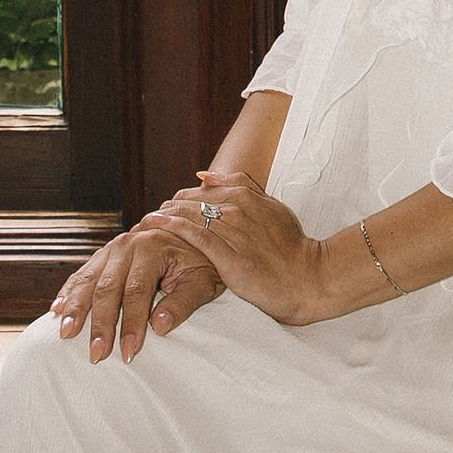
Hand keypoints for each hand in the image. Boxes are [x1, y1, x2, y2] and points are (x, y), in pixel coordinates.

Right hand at [50, 217, 224, 362]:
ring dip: (76, 309)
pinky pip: (81, 275)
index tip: (128, 352)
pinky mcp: (103, 255)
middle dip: (100, 324)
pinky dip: (69, 293)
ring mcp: (112, 249)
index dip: (131, 324)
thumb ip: (182, 304)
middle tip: (96, 353)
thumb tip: (159, 327)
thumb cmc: (201, 263)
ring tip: (66, 334)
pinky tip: (57, 310)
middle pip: (107, 289)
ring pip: (88, 281)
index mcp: (152, 248)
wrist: (193, 237)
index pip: (136, 292)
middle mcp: (128, 245)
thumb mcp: (202, 283)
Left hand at [154, 168, 328, 326]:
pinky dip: (173, 229)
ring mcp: (233, 231)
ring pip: (189, 216)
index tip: (166, 209)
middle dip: (167, 209)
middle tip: (148, 219)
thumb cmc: (291, 248)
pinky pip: (195, 236)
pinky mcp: (229, 255)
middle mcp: (238, 208)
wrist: (307, 278)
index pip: (201, 191)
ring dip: (163, 218)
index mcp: (246, 196)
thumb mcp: (272, 208)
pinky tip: (156, 229)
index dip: (180, 200)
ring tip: (144, 224)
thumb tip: (204, 174)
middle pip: (190, 202)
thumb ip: (241, 186)